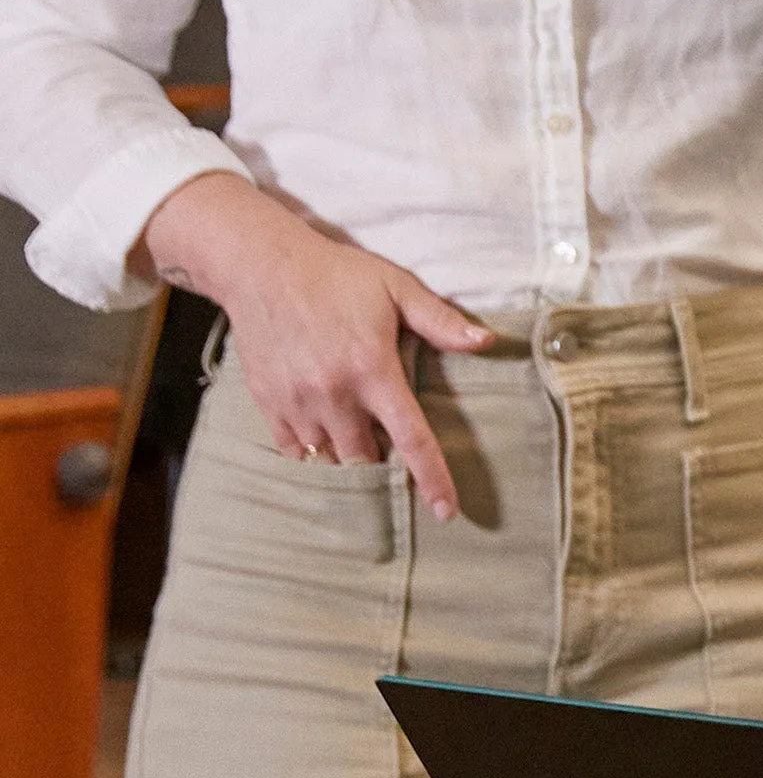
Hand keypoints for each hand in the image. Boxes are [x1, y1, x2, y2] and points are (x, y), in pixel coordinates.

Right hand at [142, 171, 485, 518]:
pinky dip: (313, 452)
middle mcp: (333, 395)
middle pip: (367, 458)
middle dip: (384, 462)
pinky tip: (324, 436)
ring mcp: (296, 402)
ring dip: (349, 458)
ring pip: (330, 459)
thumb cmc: (335, 275)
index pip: (411, 439)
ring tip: (359, 438)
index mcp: (372, 371)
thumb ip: (440, 320)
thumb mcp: (395, 288)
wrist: (260, 265)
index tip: (446, 511)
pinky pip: (294, 450)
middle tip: (393, 445)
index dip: (432, 478)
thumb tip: (487, 342)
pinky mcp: (268, 402)